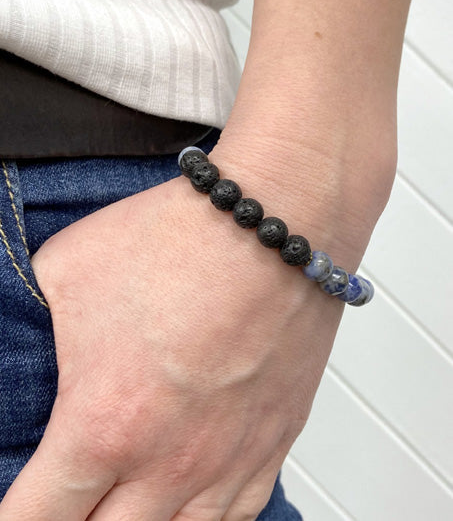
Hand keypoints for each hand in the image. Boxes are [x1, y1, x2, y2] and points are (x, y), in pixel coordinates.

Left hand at [0, 174, 344, 520]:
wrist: (274, 223)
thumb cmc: (181, 240)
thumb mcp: (66, 270)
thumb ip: (32, 328)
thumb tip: (25, 344)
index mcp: (105, 424)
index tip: (20, 507)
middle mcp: (171, 460)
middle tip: (72, 501)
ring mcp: (230, 457)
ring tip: (127, 503)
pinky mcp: (275, 439)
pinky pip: (238, 517)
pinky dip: (203, 520)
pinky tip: (189, 501)